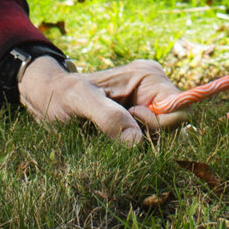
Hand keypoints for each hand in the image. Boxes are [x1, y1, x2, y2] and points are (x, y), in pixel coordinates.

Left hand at [17, 56, 186, 143]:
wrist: (48, 100)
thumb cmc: (62, 94)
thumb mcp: (80, 100)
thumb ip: (108, 117)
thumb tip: (137, 142)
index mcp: (148, 77)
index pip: (180, 108)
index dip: (161, 125)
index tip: (132, 122)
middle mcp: (154, 91)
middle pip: (176, 128)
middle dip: (150, 137)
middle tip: (117, 132)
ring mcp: (149, 108)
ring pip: (165, 140)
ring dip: (141, 146)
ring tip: (111, 135)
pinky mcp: (141, 124)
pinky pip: (152, 145)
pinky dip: (135, 151)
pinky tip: (114, 142)